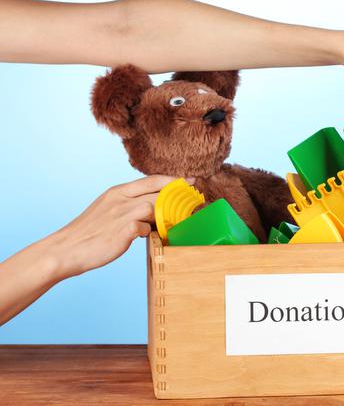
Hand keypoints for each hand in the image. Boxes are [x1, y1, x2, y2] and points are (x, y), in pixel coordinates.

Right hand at [48, 175, 181, 277]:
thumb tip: (153, 210)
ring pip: (154, 208)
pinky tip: (144, 237)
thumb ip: (129, 206)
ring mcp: (121, 215)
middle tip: (191, 204)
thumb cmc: (90, 233)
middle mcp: (120, 199)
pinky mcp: (122, 231)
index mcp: (117, 191)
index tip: (190, 180)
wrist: (65, 249)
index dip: (173, 180)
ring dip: (164, 217)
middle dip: (177, 198)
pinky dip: (149, 233)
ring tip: (167, 226)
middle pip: (158, 193)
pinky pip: (145, 228)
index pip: (152, 180)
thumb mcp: (108, 209)